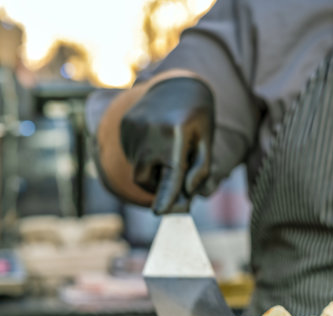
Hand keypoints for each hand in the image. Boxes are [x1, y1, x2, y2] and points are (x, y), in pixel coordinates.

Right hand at [120, 77, 214, 213]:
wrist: (178, 85)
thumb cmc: (198, 119)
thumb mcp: (207, 141)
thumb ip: (200, 169)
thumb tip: (186, 192)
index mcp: (177, 134)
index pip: (171, 173)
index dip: (166, 195)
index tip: (160, 212)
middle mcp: (152, 131)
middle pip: (145, 177)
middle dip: (156, 184)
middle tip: (172, 173)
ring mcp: (134, 127)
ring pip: (138, 167)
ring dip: (152, 167)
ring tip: (167, 148)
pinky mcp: (126, 124)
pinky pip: (131, 152)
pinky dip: (144, 154)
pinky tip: (157, 138)